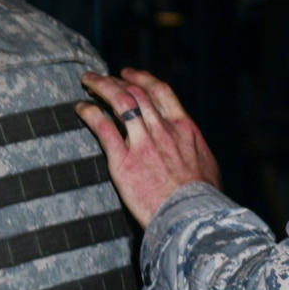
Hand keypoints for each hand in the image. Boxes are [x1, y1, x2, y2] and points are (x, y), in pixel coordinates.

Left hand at [77, 68, 221, 227]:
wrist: (193, 215)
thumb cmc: (203, 196)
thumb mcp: (207, 164)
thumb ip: (193, 149)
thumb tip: (190, 148)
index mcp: (185, 128)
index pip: (161, 91)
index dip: (142, 78)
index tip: (129, 74)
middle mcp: (163, 129)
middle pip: (136, 92)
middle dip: (115, 80)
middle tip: (102, 77)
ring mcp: (143, 143)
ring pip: (120, 101)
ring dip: (101, 87)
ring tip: (88, 82)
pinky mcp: (124, 160)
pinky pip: (103, 127)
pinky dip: (90, 113)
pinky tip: (81, 108)